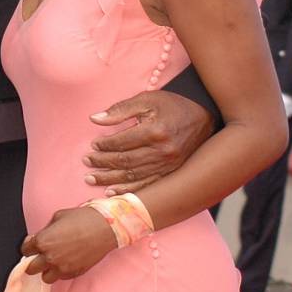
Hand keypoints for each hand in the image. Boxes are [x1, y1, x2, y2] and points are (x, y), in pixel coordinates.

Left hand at [22, 206, 116, 283]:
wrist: (105, 228)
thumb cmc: (82, 219)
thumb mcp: (57, 217)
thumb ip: (45, 230)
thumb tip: (39, 237)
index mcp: (43, 242)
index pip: (25, 250)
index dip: (29, 246)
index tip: (33, 244)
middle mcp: (50, 257)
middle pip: (31, 269)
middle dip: (34, 261)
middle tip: (41, 254)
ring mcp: (62, 268)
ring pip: (45, 277)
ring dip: (47, 270)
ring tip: (54, 260)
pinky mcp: (74, 273)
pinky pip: (61, 277)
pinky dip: (61, 271)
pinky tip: (67, 261)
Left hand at [83, 91, 213, 194]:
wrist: (205, 117)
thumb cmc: (173, 106)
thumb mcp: (148, 99)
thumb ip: (120, 109)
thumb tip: (95, 119)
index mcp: (155, 131)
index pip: (122, 142)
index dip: (104, 145)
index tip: (93, 145)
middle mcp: (162, 152)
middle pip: (125, 162)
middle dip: (102, 163)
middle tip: (87, 162)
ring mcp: (168, 165)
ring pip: (133, 176)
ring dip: (110, 179)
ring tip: (91, 179)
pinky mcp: (171, 173)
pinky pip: (146, 186)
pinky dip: (128, 190)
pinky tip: (112, 192)